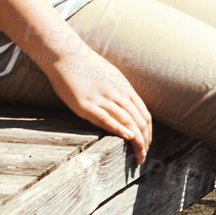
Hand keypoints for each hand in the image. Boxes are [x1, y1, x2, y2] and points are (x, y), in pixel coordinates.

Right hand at [40, 44, 153, 162]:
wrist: (66, 56)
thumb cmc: (87, 68)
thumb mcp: (110, 79)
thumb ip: (120, 93)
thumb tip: (128, 108)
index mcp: (125, 89)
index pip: (144, 115)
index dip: (148, 133)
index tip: (147, 146)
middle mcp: (118, 94)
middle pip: (139, 121)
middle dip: (145, 142)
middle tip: (143, 158)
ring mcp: (103, 99)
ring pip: (127, 121)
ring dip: (136, 142)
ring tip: (139, 157)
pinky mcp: (86, 105)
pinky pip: (107, 118)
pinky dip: (119, 129)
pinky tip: (128, 138)